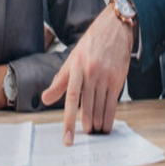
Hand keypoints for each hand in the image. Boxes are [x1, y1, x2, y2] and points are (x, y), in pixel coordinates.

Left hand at [40, 5, 131, 144]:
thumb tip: (45, 99)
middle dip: (86, 126)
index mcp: (77, 67)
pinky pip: (113, 104)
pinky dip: (109, 118)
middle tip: (83, 136)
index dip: (68, 120)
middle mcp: (91, 72)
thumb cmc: (91, 44)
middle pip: (87, 107)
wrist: (114, 28)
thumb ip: (60, 81)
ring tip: (94, 131)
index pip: (70, 97)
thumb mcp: (72, 59)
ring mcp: (106, 75)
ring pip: (101, 108)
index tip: (67, 137)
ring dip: (98, 124)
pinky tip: (106, 124)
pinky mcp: (118, 78)